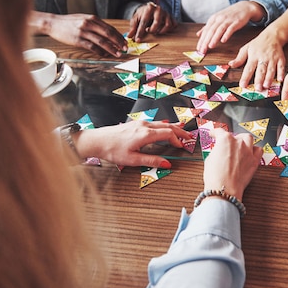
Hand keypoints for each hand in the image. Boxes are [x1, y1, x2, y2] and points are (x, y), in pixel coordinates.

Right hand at [41, 13, 127, 56]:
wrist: (53, 23)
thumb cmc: (69, 22)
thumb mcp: (84, 19)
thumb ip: (95, 24)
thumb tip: (108, 33)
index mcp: (92, 18)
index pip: (110, 28)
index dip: (119, 36)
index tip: (125, 42)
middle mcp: (89, 24)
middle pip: (108, 34)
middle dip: (119, 42)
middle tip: (125, 48)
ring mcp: (83, 32)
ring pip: (102, 41)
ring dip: (112, 48)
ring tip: (118, 53)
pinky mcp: (78, 40)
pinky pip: (92, 47)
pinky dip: (100, 52)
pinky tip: (104, 55)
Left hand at [74, 120, 190, 167]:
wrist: (97, 141)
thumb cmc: (112, 150)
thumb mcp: (133, 159)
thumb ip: (152, 160)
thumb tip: (167, 163)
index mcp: (146, 134)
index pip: (168, 134)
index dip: (178, 140)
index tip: (182, 146)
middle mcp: (144, 126)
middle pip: (167, 126)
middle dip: (179, 131)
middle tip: (189, 136)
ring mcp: (139, 123)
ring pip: (161, 123)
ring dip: (172, 128)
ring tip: (181, 130)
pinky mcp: (135, 124)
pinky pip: (154, 123)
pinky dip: (163, 126)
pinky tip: (164, 126)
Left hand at [128, 2, 175, 41]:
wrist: (150, 8)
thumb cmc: (142, 14)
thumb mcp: (135, 19)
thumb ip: (133, 28)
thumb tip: (129, 36)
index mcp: (149, 8)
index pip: (144, 21)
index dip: (140, 32)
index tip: (137, 39)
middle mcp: (159, 9)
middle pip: (157, 23)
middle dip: (152, 30)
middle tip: (148, 31)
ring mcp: (166, 13)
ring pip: (167, 25)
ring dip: (161, 31)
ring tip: (155, 30)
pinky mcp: (172, 17)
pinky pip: (174, 25)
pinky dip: (169, 29)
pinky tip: (162, 29)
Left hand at [195, 1, 263, 53]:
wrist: (244, 7)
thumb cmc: (229, 15)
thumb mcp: (217, 19)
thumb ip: (208, 27)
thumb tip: (198, 34)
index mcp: (213, 18)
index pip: (205, 31)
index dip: (201, 40)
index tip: (198, 49)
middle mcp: (219, 19)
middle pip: (211, 31)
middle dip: (206, 41)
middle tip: (202, 50)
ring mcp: (228, 20)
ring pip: (219, 30)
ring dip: (214, 38)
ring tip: (210, 46)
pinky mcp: (236, 22)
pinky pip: (230, 29)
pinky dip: (226, 34)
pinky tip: (223, 41)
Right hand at [202, 129, 262, 200]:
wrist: (224, 189)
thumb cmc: (216, 176)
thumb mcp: (210, 159)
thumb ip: (216, 151)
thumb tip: (218, 151)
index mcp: (225, 140)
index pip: (219, 131)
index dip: (215, 132)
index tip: (214, 134)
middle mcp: (238, 143)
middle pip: (236, 134)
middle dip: (231, 138)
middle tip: (228, 143)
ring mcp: (248, 151)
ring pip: (249, 138)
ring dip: (244, 140)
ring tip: (241, 144)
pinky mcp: (254, 161)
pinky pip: (259, 150)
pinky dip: (255, 150)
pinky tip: (251, 152)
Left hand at [228, 31, 284, 89]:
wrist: (272, 36)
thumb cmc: (258, 44)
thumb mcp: (246, 48)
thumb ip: (239, 58)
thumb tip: (231, 64)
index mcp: (253, 56)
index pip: (248, 68)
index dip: (245, 77)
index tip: (242, 85)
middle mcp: (263, 57)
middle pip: (261, 70)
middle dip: (259, 79)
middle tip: (257, 88)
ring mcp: (272, 58)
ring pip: (271, 70)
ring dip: (269, 78)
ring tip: (266, 86)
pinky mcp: (280, 59)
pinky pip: (281, 67)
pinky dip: (281, 73)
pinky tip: (280, 79)